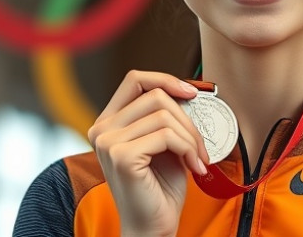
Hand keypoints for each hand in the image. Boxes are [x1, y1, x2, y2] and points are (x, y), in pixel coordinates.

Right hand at [88, 70, 209, 236]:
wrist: (152, 227)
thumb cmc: (160, 188)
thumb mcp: (164, 143)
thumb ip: (166, 116)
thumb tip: (190, 91)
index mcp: (108, 122)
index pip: (135, 80)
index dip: (165, 80)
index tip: (191, 93)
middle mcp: (101, 129)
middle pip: (155, 96)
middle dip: (187, 118)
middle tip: (201, 145)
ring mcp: (108, 142)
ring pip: (164, 114)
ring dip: (191, 136)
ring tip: (197, 158)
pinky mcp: (121, 156)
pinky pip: (166, 135)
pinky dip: (188, 148)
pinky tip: (193, 167)